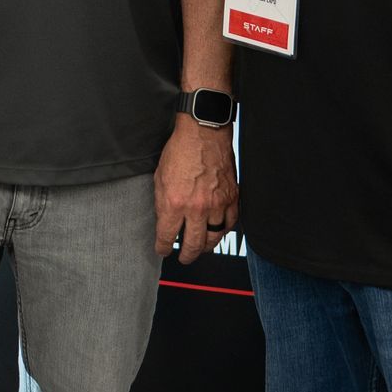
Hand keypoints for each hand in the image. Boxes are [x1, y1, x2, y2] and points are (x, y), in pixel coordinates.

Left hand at [154, 121, 237, 261]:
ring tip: (201, 248)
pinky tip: (217, 231)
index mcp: (174, 203)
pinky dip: (223, 231)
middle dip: (186, 255)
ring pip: (214, 238)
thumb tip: (164, 220)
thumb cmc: (180, 150)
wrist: (204, 132)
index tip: (162, 250)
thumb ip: (162, 202)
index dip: (163, 247)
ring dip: (206, 246)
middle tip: (183, 258)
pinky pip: (230, 224)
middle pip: (192, 245)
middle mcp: (196, 208)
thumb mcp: (160, 177)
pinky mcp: (232, 198)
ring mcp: (216, 204)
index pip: (166, 236)